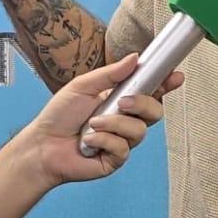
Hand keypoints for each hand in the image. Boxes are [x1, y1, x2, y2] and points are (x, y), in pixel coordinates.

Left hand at [17, 53, 183, 183]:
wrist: (42, 145)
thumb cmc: (59, 115)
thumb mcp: (83, 86)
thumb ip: (111, 74)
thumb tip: (135, 58)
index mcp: (120, 99)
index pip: (150, 91)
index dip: (166, 84)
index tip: (176, 76)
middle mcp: (125, 120)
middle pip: (155, 112)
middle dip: (142, 104)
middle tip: (122, 102)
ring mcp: (122, 141)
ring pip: (139, 131)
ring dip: (114, 125)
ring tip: (91, 124)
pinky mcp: (115, 159)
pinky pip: (123, 148)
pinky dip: (104, 141)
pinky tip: (88, 142)